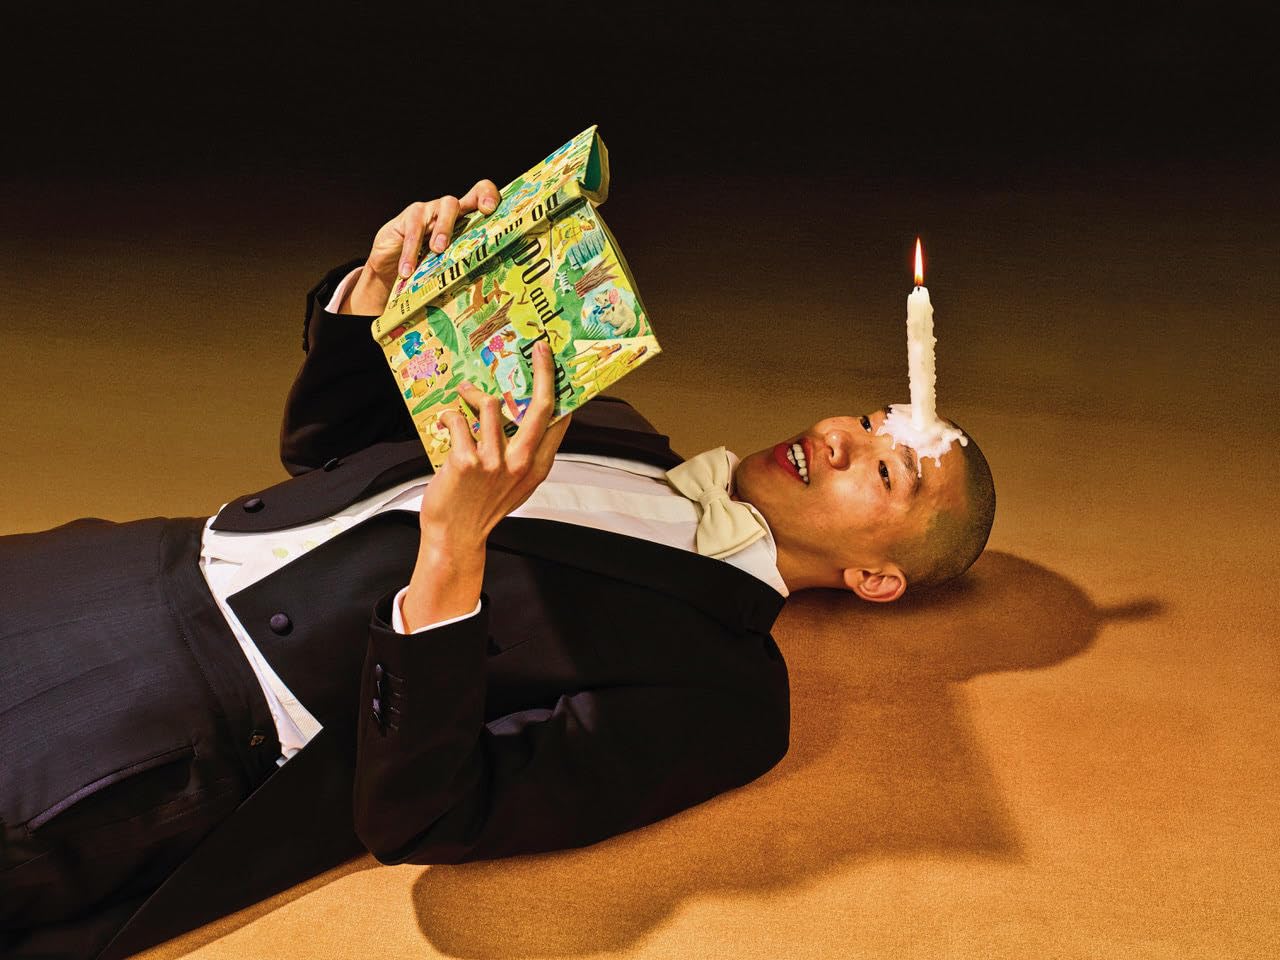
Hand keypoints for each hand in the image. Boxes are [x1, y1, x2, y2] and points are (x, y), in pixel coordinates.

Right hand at [340, 179, 501, 315]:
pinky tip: (408, 270)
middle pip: (455, 202)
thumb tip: (484, 291)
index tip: (490, 209)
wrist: (391, 268)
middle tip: (455, 240)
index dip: (487, 195)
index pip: (479, 195)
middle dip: (458, 218)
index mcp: (465, 219)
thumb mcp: (451, 265)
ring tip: (438, 250)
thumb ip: (466, 267)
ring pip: (439, 210)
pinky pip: (413, 231)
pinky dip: (411, 252)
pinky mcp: (407, 218)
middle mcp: (447, 211)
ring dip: (442, 229)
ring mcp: (427, 211)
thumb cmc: (429, 266)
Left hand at [401, 341, 570, 628]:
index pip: (558, 420)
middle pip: (539, 407)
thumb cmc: (483, 508)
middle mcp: (521, 463)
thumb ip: (526, 455)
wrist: (455, 537)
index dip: (559, 389)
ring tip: (463, 396)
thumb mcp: (517, 485)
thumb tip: (526, 416)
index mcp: (537, 467)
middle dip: (542, 371)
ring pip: (492, 406)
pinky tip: (445, 423)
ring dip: (473, 396)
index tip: (556, 365)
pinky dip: (449, 417)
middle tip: (538, 348)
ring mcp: (493, 462)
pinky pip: (458, 420)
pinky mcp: (465, 461)